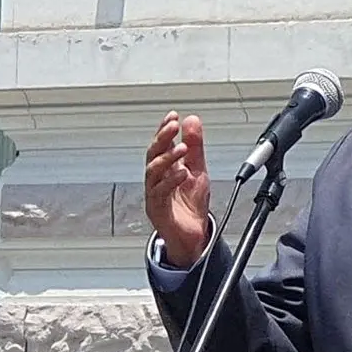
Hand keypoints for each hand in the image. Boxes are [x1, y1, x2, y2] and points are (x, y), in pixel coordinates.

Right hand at [144, 111, 211, 267]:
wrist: (194, 235)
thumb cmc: (191, 204)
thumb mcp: (198, 169)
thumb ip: (195, 146)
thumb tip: (191, 119)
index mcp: (166, 168)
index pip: (162, 144)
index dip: (164, 129)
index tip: (173, 115)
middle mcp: (157, 179)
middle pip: (153, 154)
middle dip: (162, 138)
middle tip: (172, 125)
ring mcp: (154, 194)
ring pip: (153, 171)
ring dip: (167, 158)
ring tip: (182, 147)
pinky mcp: (156, 209)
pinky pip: (159, 192)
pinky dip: (171, 181)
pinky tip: (182, 173)